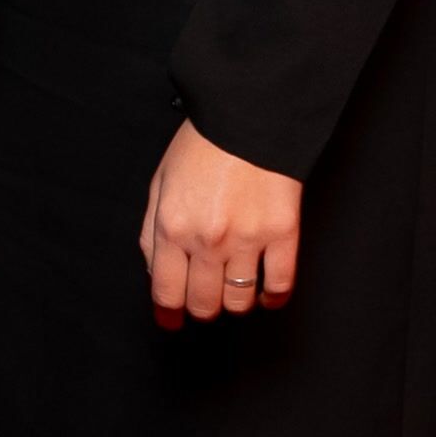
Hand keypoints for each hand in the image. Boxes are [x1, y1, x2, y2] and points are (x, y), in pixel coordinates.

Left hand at [139, 117, 301, 324]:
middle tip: (204, 300)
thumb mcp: (160, 184)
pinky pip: (280, 283)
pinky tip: (267, 296)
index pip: (167, 291)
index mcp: (172, 227)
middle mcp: (208, 240)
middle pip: (204, 303)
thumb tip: (157, 273)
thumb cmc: (202, 146)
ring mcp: (248, 239)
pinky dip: (273, 297)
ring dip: (234, 304)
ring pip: (240, 301)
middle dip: (201, 309)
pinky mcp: (283, 233)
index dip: (169, 313)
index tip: (172, 321)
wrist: (248, 115)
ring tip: (234, 291)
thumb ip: (152, 232)